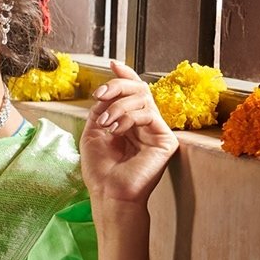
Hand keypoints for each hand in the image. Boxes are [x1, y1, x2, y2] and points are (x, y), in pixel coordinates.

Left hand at [80, 58, 178, 208]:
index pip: (132, 93)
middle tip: (100, 94)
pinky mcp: (165, 140)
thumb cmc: (100, 170)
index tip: (112, 64)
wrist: (108, 194)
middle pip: (140, 89)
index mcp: (129, 122)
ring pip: (143, 99)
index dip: (124, 76)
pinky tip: (116, 130)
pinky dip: (128, 117)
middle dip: (118, 85)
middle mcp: (146, 124)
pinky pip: (148, 114)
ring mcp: (157, 131)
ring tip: (105, 123)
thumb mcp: (93, 132)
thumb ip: (101, 109)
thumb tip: (107, 90)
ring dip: (118, 106)